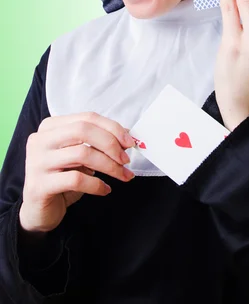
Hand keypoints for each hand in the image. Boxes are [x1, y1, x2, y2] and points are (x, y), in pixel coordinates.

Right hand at [19, 112, 135, 232]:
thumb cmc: (63, 178)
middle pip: (83, 130)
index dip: (112, 128)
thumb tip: (128, 134)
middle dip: (111, 144)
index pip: (87, 118)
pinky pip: (76, 179)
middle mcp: (40, 140)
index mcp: (50, 126)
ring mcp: (37, 162)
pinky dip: (97, 184)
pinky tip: (105, 189)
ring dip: (109, 165)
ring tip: (123, 175)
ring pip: (82, 154)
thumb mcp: (80, 156)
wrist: (39, 210)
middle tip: (126, 159)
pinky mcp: (39, 185)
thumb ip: (98, 141)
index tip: (130, 142)